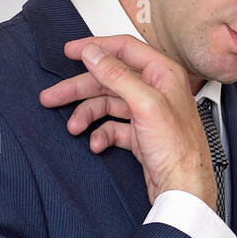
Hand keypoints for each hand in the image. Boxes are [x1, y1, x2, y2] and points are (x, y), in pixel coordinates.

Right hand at [38, 34, 216, 209]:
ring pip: (107, 105)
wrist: (184, 189)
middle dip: (79, 89)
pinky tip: (96, 144)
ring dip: (87, 115)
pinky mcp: (141, 135)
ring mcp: (148, 114)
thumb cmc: (179, 149)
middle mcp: (156, 90)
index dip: (95, 48)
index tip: (70, 51)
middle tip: (52, 96)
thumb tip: (93, 53)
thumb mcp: (145, 104)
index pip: (124, 49)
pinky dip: (101, 134)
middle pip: (109, 80)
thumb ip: (117, 75)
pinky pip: (113, 128)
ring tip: (72, 127)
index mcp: (163, 74)